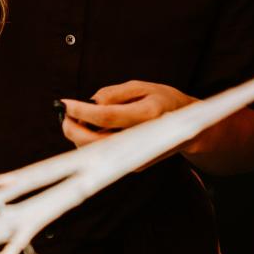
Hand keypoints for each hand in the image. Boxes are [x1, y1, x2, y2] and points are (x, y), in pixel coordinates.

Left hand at [60, 81, 197, 148]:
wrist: (191, 128)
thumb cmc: (163, 100)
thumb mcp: (143, 87)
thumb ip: (115, 94)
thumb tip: (89, 103)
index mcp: (149, 114)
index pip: (108, 117)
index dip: (83, 110)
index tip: (64, 103)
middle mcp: (143, 139)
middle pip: (98, 141)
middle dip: (73, 130)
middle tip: (63, 115)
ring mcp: (138, 156)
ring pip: (98, 153)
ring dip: (79, 138)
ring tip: (74, 119)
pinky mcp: (134, 166)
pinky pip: (105, 156)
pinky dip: (90, 144)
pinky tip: (87, 130)